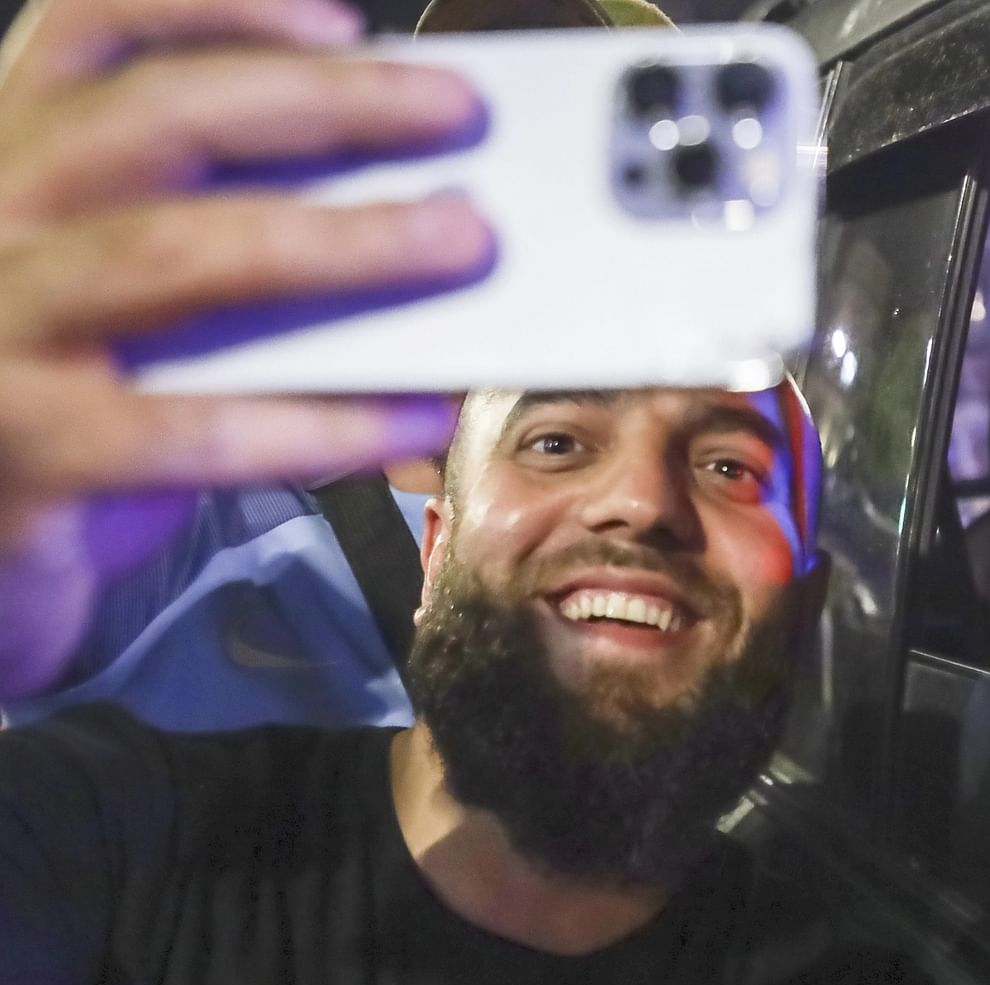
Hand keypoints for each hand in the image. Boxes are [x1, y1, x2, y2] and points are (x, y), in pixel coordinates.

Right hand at [0, 0, 491, 696]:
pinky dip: (326, 419)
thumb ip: (223, 236)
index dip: (215, 10)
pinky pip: (201, 428)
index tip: (343, 24)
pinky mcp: (36, 452)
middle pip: (156, 119)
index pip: (90, 34)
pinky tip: (416, 414)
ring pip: (180, 255)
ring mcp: (3, 336)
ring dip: (341, 241)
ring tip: (460, 240)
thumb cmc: (70, 407)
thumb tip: (408, 202)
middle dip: (323, 104)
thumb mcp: (124, 300)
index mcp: (12, 163)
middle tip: (457, 114)